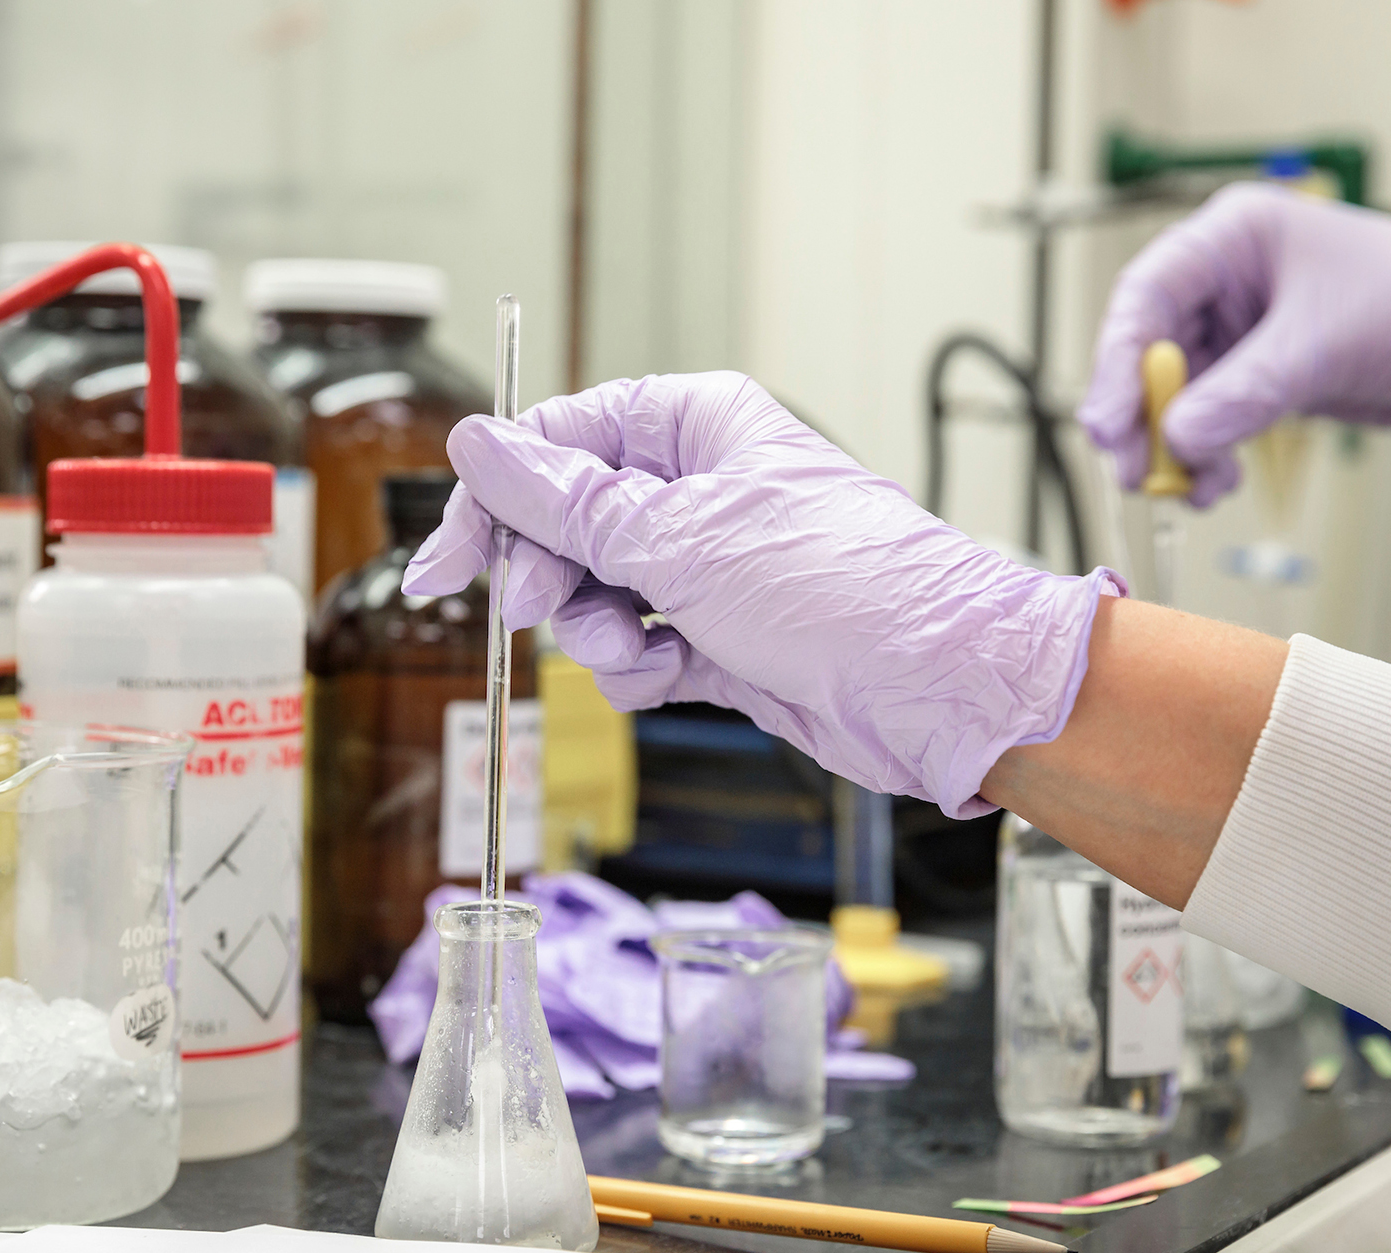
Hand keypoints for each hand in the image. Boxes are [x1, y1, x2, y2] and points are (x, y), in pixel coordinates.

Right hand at [402, 372, 1120, 816]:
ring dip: (596, 633)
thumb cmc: (845, 588)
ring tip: (639, 649)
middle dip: (550, 575)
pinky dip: (636, 670)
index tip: (450, 563)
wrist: (940, 689)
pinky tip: (669, 676)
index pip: (557, 442)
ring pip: (593, 594)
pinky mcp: (718, 636)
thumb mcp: (679, 537)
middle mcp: (698, 488)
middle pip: (565, 523)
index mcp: (693, 425)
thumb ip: (564, 501)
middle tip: (546, 607)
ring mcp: (708, 567)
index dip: (495, 501)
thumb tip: (479, 444)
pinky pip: (634, 648)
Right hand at [1078, 182, 1390, 505]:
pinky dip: (1204, 456)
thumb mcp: (1323, 347)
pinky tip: (1218, 482)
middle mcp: (1225, 281)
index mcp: (1232, 239)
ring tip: (1191, 488)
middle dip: (1140, 417)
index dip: (1117, 363)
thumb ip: (1243, 394)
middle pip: (1146, 352)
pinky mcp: (1258, 375)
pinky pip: (1207, 421)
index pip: (1145, 297)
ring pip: (1173, 396)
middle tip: (1135, 471)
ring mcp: (1239, 331)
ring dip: (1175, 448)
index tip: (1109, 424)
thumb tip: (1178, 439)